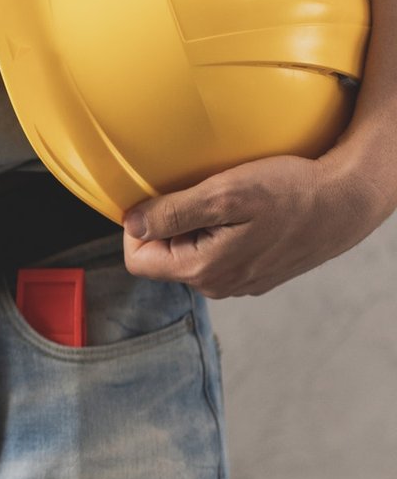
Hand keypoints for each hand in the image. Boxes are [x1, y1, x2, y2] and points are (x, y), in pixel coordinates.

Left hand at [122, 153, 389, 297]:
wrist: (348, 201)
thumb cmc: (291, 192)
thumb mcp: (225, 193)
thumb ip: (173, 212)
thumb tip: (131, 223)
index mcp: (202, 270)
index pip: (137, 259)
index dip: (140, 227)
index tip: (163, 200)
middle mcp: (216, 285)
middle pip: (163, 256)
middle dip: (172, 225)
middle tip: (203, 195)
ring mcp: (237, 282)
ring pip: (191, 254)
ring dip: (198, 226)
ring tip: (229, 204)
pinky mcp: (254, 274)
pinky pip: (219, 254)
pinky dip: (222, 232)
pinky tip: (246, 214)